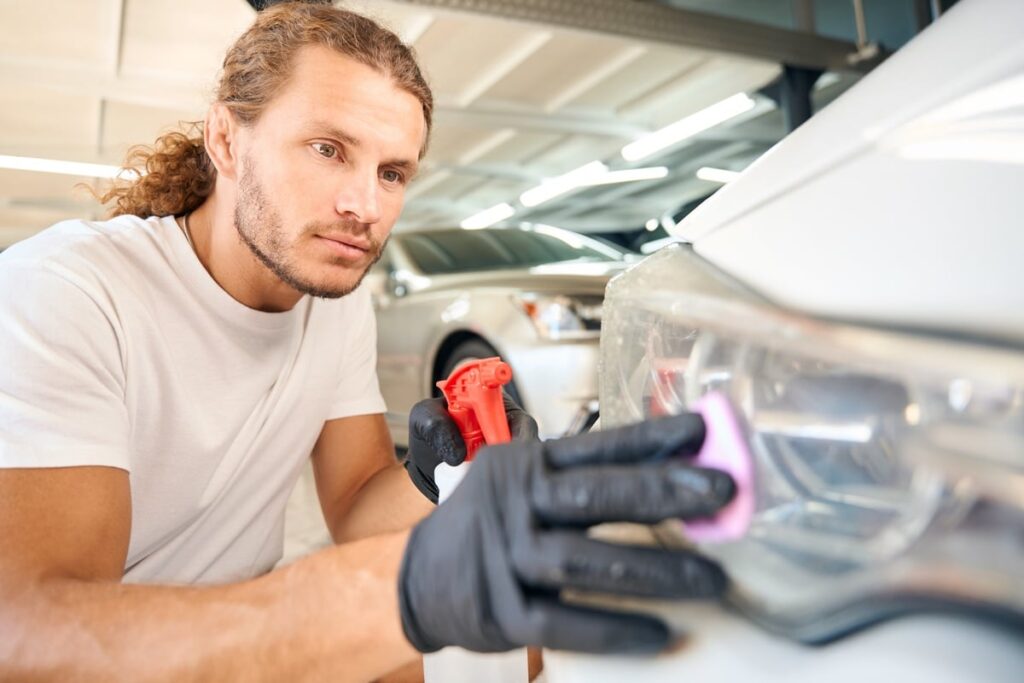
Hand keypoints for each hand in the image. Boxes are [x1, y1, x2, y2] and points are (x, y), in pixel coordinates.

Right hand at [398, 413, 734, 653]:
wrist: (418, 575)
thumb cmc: (493, 521)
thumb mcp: (528, 483)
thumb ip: (590, 476)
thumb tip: (677, 470)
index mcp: (528, 466)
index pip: (597, 447)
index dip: (651, 439)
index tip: (704, 432)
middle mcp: (516, 503)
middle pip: (594, 496)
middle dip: (661, 492)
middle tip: (723, 492)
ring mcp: (506, 556)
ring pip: (584, 561)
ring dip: (654, 570)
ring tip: (712, 578)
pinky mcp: (500, 610)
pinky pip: (563, 622)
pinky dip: (613, 628)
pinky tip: (659, 633)